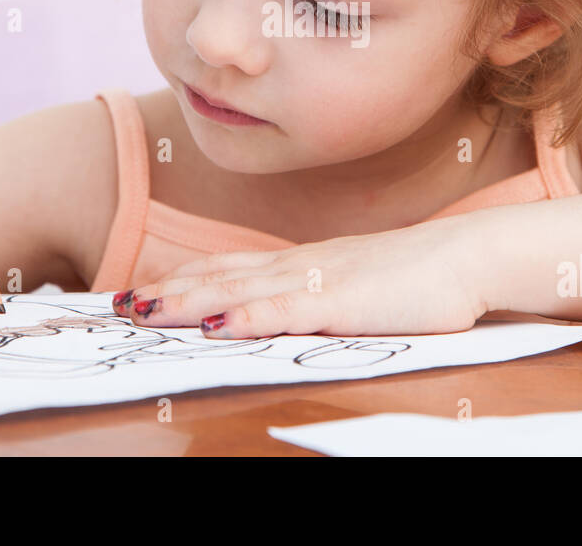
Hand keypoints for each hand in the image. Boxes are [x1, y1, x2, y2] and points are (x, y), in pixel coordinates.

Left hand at [110, 215, 490, 337]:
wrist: (466, 257)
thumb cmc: (416, 279)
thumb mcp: (356, 287)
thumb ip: (317, 300)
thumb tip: (278, 317)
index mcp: (302, 264)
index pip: (228, 270)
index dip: (180, 280)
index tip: (139, 291)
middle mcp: (299, 266)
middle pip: (219, 276)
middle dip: (165, 290)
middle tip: (115, 304)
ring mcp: (318, 281)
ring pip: (239, 289)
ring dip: (187, 299)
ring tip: (143, 310)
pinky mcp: (342, 301)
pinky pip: (285, 310)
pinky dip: (246, 315)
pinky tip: (217, 324)